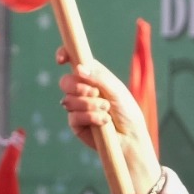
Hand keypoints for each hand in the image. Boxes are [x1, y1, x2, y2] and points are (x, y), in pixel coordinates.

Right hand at [56, 49, 162, 193]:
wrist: (131, 138)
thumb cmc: (127, 112)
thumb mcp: (117, 90)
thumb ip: (100, 77)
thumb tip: (79, 68)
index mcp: (93, 77)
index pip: (74, 62)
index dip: (64, 56)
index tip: (62, 59)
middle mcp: (83, 91)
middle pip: (65, 81)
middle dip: (77, 86)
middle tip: (94, 92)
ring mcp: (77, 107)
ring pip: (69, 100)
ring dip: (89, 105)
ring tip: (106, 110)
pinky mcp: (76, 124)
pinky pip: (73, 116)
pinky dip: (90, 117)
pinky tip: (103, 122)